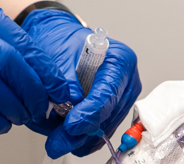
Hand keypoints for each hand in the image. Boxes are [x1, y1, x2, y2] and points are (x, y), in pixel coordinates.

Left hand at [19, 9, 141, 158]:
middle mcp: (126, 82)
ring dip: (80, 138)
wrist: (63, 40)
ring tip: (56, 139)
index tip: (70, 126)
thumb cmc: (64, 41)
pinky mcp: (113, 111)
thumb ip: (66, 81)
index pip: (108, 93)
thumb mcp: (60, 54)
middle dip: (81, 132)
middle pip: (108, 116)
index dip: (89, 113)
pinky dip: (84, 137)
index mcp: (120, 60)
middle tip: (57, 142)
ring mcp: (122, 98)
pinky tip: (67, 137)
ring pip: (104, 128)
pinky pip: (101, 131)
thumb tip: (69, 106)